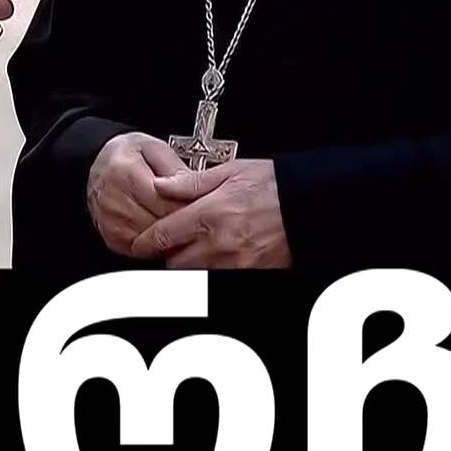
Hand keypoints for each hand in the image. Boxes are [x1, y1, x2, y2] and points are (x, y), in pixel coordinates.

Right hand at [86, 132, 190, 257]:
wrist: (98, 165)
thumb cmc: (126, 155)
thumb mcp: (153, 148)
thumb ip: (175, 169)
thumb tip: (196, 189)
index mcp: (125, 172)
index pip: (165, 202)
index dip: (189, 207)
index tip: (205, 207)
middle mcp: (113, 199)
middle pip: (159, 224)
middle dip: (183, 224)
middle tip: (201, 220)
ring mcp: (110, 220)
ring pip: (151, 241)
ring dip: (171, 238)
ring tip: (185, 227)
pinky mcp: (111, 237)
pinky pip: (141, 250)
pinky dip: (156, 246)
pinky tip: (166, 235)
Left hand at [130, 160, 289, 268]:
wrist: (311, 204)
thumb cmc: (274, 184)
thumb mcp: (230, 171)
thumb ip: (191, 183)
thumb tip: (161, 185)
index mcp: (209, 214)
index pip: (164, 236)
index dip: (146, 242)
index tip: (139, 243)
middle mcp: (219, 243)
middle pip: (175, 263)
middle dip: (168, 255)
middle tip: (169, 244)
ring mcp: (235, 262)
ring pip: (196, 274)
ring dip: (190, 264)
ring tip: (195, 248)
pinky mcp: (251, 272)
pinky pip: (220, 278)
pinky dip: (213, 269)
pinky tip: (217, 255)